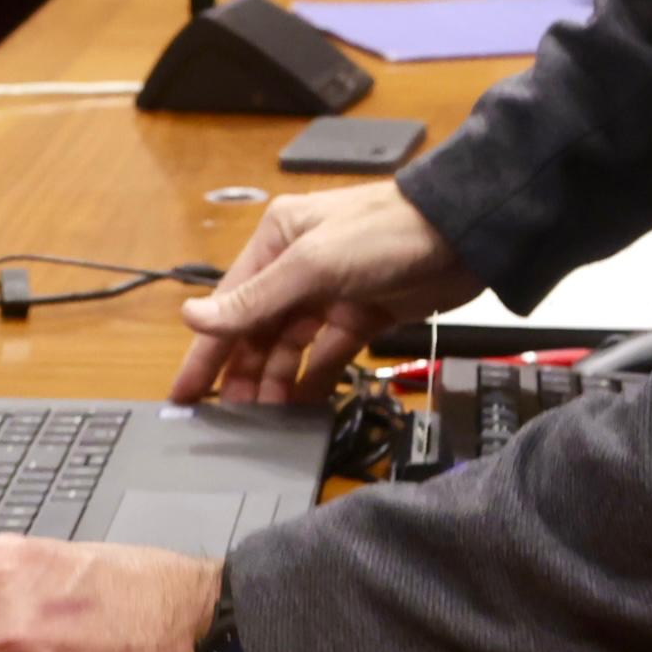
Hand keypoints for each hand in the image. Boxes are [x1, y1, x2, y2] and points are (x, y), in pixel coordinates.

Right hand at [170, 181, 481, 405]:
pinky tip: (301, 406)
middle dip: (243, 373)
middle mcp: (300, 265)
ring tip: (265, 419)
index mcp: (278, 240)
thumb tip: (194, 317)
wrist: (465, 236)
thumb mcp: (313, 264)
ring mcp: (332, 292)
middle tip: (230, 418)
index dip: (207, 350)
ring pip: (291, 347)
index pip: (231, 304)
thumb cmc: (388, 232)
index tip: (186, 391)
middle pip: (258, 330)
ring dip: (276, 381)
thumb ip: (255, 299)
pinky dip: (314, 380)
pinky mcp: (363, 315)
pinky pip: (327, 354)